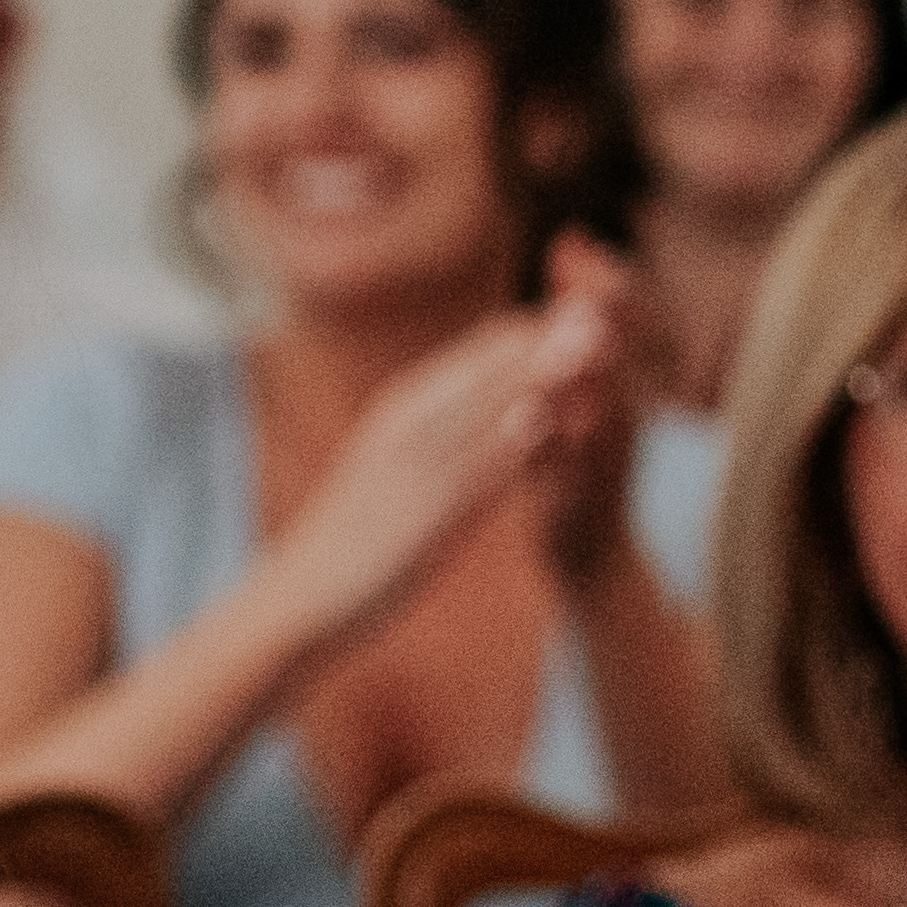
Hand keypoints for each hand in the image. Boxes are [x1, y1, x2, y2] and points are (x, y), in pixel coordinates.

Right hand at [264, 297, 619, 665]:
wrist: (303, 591)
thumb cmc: (355, 533)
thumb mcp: (395, 464)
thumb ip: (444, 433)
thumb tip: (504, 410)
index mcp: (402, 406)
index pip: (481, 351)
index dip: (535, 333)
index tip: (587, 322)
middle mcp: (408, 423)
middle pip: (486, 369)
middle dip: (547, 342)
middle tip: (603, 315)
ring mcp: (415, 465)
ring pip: (484, 409)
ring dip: (539, 377)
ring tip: (590, 346)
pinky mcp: (423, 512)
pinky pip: (471, 471)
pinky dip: (506, 443)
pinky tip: (539, 420)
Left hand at [522, 232, 662, 592]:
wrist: (598, 562)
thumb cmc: (580, 469)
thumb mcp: (579, 401)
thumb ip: (571, 340)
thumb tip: (570, 259)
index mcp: (613, 393)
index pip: (614, 327)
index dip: (595, 284)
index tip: (569, 240)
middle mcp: (618, 423)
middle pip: (617, 358)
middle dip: (599, 317)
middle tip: (580, 274)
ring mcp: (604, 467)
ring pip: (602, 415)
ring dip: (588, 379)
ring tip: (572, 342)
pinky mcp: (580, 507)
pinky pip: (574, 476)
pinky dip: (560, 450)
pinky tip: (541, 426)